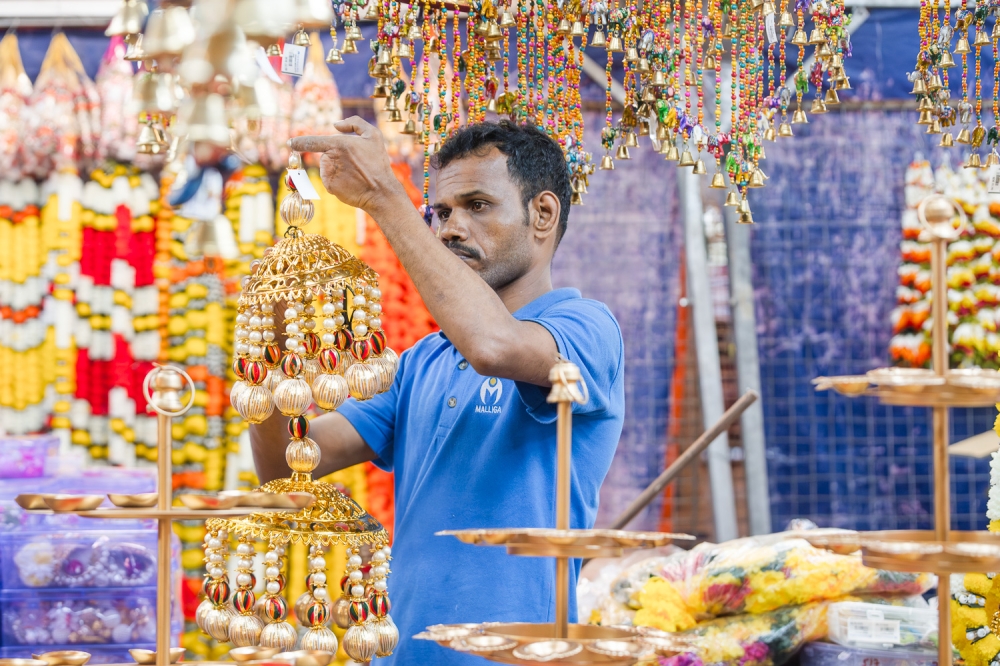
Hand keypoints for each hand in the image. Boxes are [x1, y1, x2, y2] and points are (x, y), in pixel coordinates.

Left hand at [288, 117, 407, 214]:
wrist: (381, 191)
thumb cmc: (378, 163)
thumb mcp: (373, 135)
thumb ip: (354, 123)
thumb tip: (335, 125)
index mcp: (339, 144)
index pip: (313, 141)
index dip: (300, 142)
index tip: (290, 143)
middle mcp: (331, 158)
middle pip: (326, 155)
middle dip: (337, 157)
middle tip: (355, 164)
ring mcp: (329, 174)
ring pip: (327, 167)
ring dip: (337, 169)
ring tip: (354, 174)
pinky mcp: (329, 187)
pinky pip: (329, 180)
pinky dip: (337, 180)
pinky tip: (350, 183)